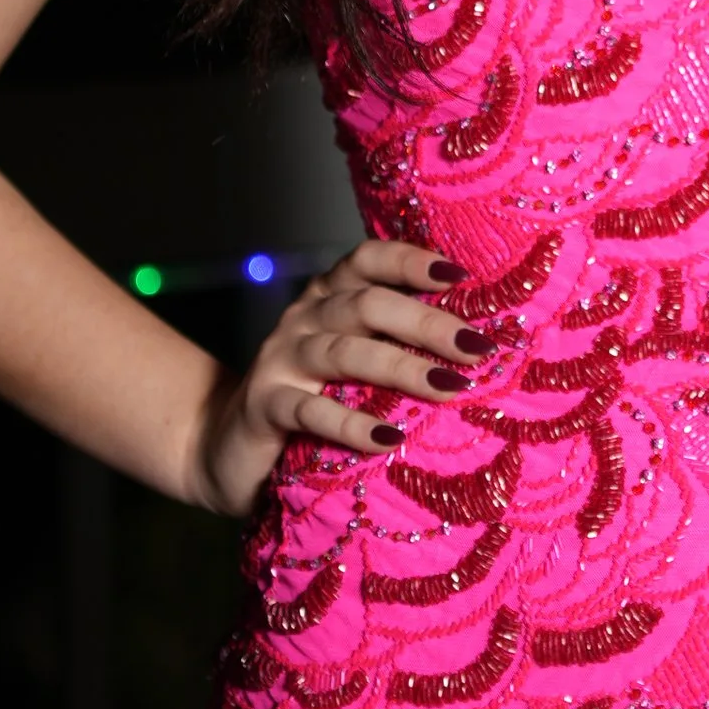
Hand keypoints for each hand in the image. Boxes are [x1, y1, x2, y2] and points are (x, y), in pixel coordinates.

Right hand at [194, 240, 492, 514]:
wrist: (227, 449)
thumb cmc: (311, 400)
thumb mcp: (351, 365)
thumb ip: (394, 346)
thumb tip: (481, 348)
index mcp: (329, 297)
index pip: (367, 259)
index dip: (410, 261)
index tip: (460, 275)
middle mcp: (304, 318)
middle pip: (367, 304)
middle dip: (426, 323)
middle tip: (477, 348)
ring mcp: (280, 360)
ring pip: (343, 351)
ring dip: (401, 367)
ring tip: (450, 387)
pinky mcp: (264, 407)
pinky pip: (310, 410)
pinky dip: (351, 424)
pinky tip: (388, 439)